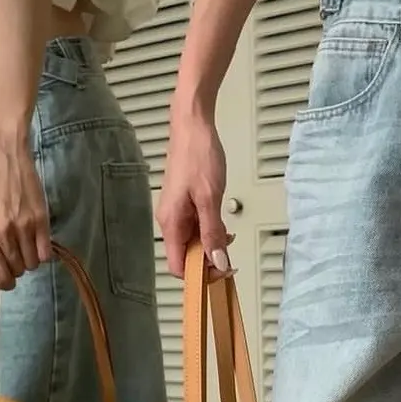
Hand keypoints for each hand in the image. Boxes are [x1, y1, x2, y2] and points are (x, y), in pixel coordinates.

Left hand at [0, 121, 51, 289]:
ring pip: (33, 264)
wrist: (4, 160)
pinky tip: (38, 243)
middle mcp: (3, 235)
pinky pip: (46, 253)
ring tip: (27, 245)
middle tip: (16, 254)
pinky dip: (43, 253)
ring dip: (30, 259)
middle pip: (17, 271)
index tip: (8, 280)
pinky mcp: (41, 221)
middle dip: (17, 267)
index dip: (5, 283)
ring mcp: (24, 229)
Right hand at [158, 104, 231, 279]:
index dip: (200, 275)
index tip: (223, 271)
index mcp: (171, 223)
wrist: (193, 126)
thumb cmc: (198, 156)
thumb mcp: (210, 198)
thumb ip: (213, 233)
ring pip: (193, 242)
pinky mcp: (183, 204)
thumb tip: (218, 262)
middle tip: (231, 255)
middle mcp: (169, 221)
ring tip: (228, 238)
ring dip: (211, 245)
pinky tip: (222, 226)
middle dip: (209, 260)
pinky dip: (210, 231)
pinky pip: (195, 228)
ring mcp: (176, 213)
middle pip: (186, 257)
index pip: (179, 267)